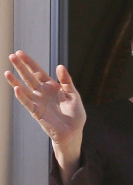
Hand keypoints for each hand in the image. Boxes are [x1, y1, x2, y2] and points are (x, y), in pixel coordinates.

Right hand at [5, 50, 85, 183]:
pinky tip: (16, 88)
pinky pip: (27, 103)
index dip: (30, 63)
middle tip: (12, 56)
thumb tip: (60, 66)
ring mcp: (38, 102)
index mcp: (52, 87)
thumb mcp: (73, 95)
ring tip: (7, 72)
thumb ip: (66, 81)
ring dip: (15, 81)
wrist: (73, 131)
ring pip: (24, 89)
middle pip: (29, 77)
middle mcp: (42, 93)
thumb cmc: (75, 114)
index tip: (20, 52)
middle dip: (20, 67)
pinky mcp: (36, 112)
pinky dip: (21, 96)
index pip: (38, 72)